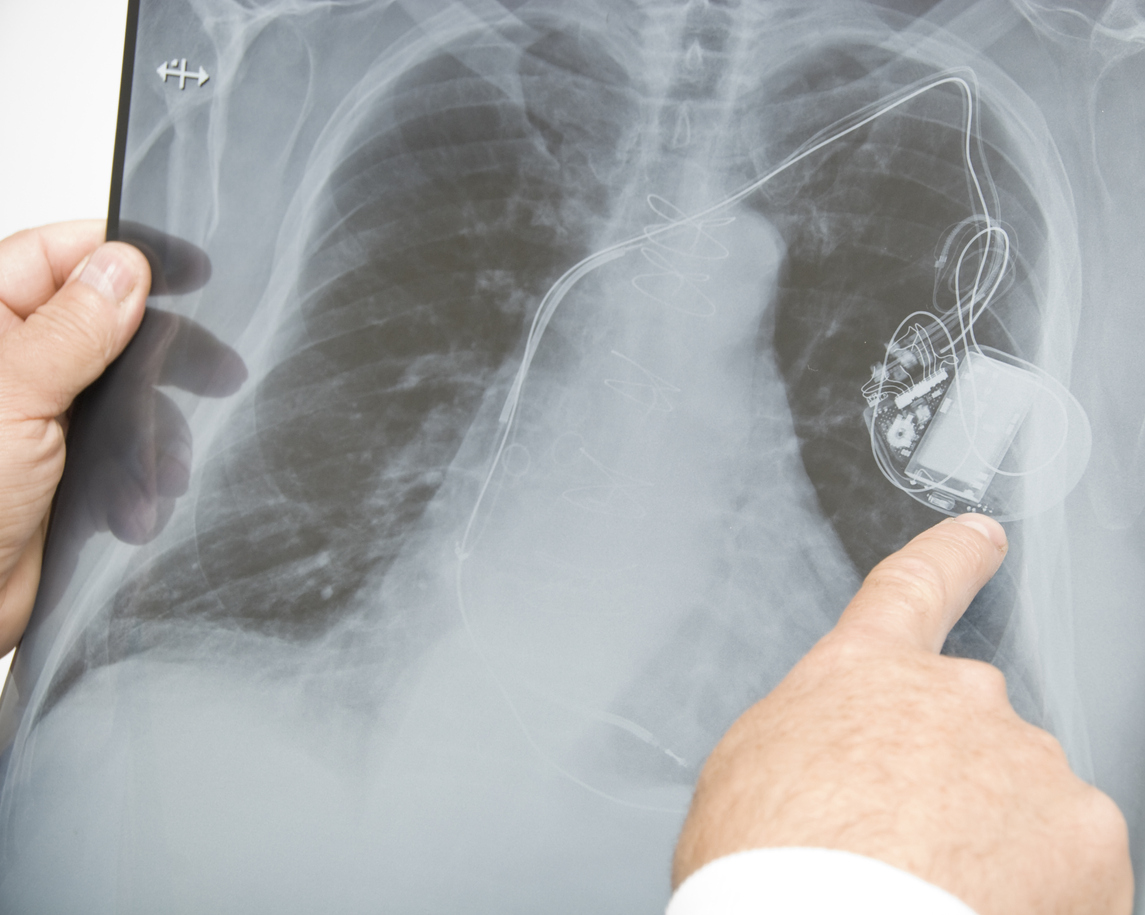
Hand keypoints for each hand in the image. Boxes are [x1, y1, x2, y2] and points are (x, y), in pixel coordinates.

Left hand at [0, 221, 149, 653]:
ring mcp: (39, 419)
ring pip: (127, 395)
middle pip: (106, 324)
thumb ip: (74, 328)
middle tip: (219, 368)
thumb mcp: (16, 396)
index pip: (57, 257)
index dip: (124, 255)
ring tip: (162, 470)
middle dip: (165, 353)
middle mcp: (14, 366)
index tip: (189, 268)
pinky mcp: (61, 471)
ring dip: (155, 434)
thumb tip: (125, 267)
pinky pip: (126, 453)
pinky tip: (137, 505)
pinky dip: (144, 478)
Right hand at [672, 515, 1132, 914]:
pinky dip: (1041, 893)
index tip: (982, 537)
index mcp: (864, 672)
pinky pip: (1070, 865)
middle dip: (950, 776)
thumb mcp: (748, 768)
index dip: (953, 555)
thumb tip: (829, 760)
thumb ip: (811, 732)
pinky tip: (981, 910)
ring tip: (935, 892)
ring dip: (994, 840)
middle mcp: (957, 696)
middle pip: (969, 723)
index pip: (916, 585)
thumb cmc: (768, 865)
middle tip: (906, 844)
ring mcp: (1027, 761)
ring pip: (1024, 799)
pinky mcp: (1085, 836)